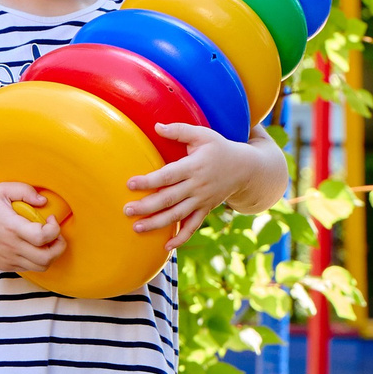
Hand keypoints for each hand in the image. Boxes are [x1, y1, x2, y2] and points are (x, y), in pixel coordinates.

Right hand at [0, 183, 63, 273]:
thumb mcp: (2, 190)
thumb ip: (25, 191)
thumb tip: (44, 201)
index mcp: (11, 227)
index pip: (42, 237)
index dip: (54, 229)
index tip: (51, 219)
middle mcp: (10, 246)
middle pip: (46, 258)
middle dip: (59, 246)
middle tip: (56, 235)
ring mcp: (8, 259)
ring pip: (41, 266)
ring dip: (51, 255)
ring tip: (48, 242)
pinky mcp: (7, 266)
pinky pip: (30, 268)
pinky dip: (38, 259)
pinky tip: (33, 246)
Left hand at [125, 124, 250, 244]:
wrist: (246, 169)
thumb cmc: (219, 148)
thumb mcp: (203, 135)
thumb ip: (179, 130)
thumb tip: (156, 126)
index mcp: (194, 166)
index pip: (168, 176)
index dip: (149, 181)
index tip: (130, 184)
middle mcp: (197, 186)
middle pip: (169, 199)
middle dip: (147, 206)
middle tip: (126, 211)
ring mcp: (202, 200)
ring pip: (177, 215)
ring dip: (157, 224)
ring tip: (137, 228)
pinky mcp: (205, 210)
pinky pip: (193, 227)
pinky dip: (181, 238)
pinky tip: (165, 247)